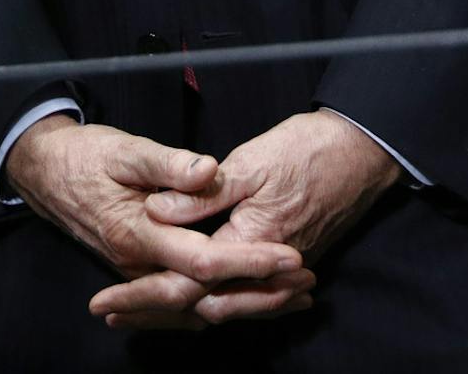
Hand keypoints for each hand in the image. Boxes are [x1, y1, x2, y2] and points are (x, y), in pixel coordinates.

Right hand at [3, 117, 306, 328]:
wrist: (45, 173)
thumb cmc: (86, 157)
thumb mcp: (124, 150)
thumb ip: (167, 164)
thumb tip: (207, 171)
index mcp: (138, 236)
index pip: (204, 261)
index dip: (249, 261)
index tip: (290, 255)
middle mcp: (139, 265)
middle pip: (206, 297)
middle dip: (260, 294)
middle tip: (307, 285)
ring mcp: (139, 274)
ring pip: (197, 307)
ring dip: (247, 305)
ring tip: (294, 298)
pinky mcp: (141, 272)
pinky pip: (184, 303)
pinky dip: (220, 304)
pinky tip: (250, 301)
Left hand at [93, 112, 395, 330]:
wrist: (362, 152)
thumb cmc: (306, 150)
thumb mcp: (248, 163)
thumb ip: (201, 193)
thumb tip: (156, 212)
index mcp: (250, 242)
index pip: (186, 284)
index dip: (142, 296)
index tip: (105, 302)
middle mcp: (266, 269)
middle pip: (202, 309)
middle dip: (155, 315)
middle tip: (113, 316)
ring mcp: (281, 271)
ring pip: (227, 309)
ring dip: (182, 315)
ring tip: (143, 315)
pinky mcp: (290, 264)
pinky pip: (248, 299)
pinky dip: (219, 305)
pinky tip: (200, 305)